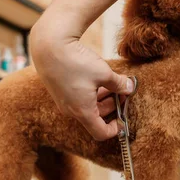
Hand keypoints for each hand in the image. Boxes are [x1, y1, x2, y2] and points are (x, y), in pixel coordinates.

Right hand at [30, 25, 133, 140]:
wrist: (49, 46)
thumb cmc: (76, 62)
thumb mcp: (104, 73)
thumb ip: (119, 84)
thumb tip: (130, 88)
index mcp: (82, 111)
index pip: (101, 133)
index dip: (115, 129)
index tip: (123, 117)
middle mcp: (71, 110)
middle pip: (96, 118)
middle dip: (112, 106)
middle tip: (123, 92)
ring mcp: (63, 101)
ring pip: (87, 106)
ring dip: (103, 98)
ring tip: (113, 83)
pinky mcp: (59, 91)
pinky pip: (78, 98)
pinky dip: (91, 92)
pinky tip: (98, 78)